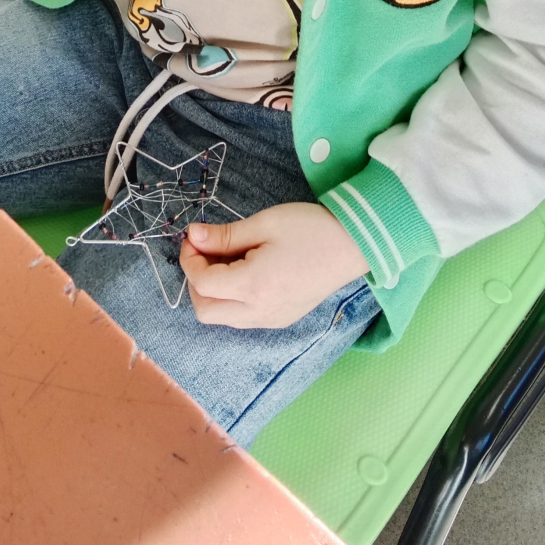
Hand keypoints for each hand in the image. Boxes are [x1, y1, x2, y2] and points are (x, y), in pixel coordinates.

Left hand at [180, 202, 368, 328]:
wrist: (355, 244)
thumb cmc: (310, 229)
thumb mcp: (264, 224)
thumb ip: (225, 235)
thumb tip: (193, 236)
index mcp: (253, 286)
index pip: (202, 283)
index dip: (189, 259)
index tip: (194, 236)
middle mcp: (260, 312)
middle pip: (205, 311)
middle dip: (195, 281)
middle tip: (204, 251)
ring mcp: (272, 320)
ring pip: (223, 318)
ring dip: (212, 292)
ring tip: (225, 258)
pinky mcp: (282, 318)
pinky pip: (243, 318)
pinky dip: (231, 299)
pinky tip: (243, 271)